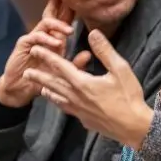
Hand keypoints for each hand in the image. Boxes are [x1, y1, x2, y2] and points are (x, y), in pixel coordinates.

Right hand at [0, 0, 79, 108]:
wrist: (21, 89)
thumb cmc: (43, 79)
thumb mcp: (63, 73)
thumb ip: (75, 64)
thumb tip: (88, 54)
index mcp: (56, 39)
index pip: (63, 21)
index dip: (70, 10)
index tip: (81, 1)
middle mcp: (45, 36)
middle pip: (53, 15)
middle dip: (60, 5)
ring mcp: (34, 38)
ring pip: (46, 23)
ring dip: (58, 25)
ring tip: (70, 31)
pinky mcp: (24, 43)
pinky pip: (35, 36)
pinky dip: (46, 38)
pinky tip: (56, 43)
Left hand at [24, 30, 152, 147]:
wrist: (134, 128)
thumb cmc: (129, 97)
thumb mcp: (120, 70)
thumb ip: (105, 51)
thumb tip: (92, 33)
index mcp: (82, 83)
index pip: (60, 66)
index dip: (47, 56)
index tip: (35, 49)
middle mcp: (76, 97)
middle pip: (53, 84)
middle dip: (40, 76)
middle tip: (26, 72)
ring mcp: (79, 111)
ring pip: (58, 99)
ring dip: (48, 91)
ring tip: (41, 87)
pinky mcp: (85, 120)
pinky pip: (67, 109)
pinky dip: (60, 104)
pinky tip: (62, 104)